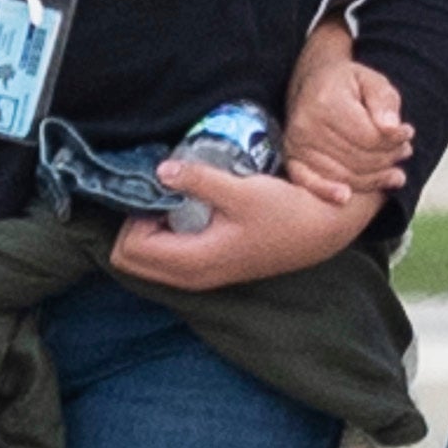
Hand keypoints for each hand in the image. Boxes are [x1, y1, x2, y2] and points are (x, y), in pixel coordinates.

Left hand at [110, 150, 381, 293]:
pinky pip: (164, 258)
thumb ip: (199, 181)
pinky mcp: (208, 268)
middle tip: (160, 193)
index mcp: (194, 262)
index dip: (135, 215)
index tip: (161, 190)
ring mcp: (199, 276)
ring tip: (171, 198)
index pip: (130, 249)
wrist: (320, 232)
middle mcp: (190, 277)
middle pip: (128, 260)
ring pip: (144, 261)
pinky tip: (184, 209)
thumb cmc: (285, 212)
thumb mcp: (243, 191)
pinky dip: (162, 235)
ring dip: (146, 230)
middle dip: (132, 225)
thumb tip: (160, 170)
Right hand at [279, 24, 410, 203]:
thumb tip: (393, 128)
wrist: (314, 82)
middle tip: (405, 151)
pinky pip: (308, 182)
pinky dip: (326, 192)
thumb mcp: (372, 81)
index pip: (368, 137)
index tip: (408, 133)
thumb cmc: (348, 83)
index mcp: (327, 103)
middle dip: (388, 159)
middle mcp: (307, 126)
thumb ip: (384, 102)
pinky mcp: (292, 158)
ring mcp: (296, 144)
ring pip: (343, 174)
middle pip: (358, 158)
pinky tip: (345, 198)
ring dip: (373, 178)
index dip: (393, 140)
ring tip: (395, 171)